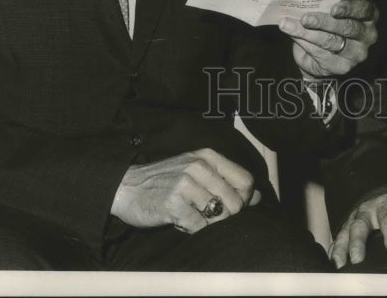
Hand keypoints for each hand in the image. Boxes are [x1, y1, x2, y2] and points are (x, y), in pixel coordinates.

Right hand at [111, 148, 260, 233]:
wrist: (127, 187)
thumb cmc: (166, 181)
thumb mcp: (197, 171)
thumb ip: (227, 181)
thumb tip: (259, 196)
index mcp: (208, 156)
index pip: (246, 180)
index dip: (245, 199)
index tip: (232, 207)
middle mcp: (199, 166)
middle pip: (236, 202)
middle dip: (227, 216)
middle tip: (208, 216)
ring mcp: (186, 184)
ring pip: (219, 216)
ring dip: (208, 223)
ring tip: (193, 215)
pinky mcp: (173, 204)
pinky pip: (199, 227)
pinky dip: (193, 229)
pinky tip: (181, 220)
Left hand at [279, 0, 377, 78]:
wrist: (320, 55)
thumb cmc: (326, 24)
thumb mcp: (328, 10)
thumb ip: (324, 4)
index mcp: (368, 15)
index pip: (364, 10)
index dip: (349, 8)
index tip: (333, 8)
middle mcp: (368, 35)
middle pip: (347, 27)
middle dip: (324, 22)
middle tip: (305, 18)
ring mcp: (357, 53)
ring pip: (331, 41)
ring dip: (307, 33)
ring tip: (288, 25)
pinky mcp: (343, 67)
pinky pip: (321, 54)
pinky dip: (304, 43)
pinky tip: (292, 35)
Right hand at [329, 188, 386, 267]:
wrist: (383, 191)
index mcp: (386, 203)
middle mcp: (367, 210)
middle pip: (360, 225)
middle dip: (358, 242)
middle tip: (358, 260)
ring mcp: (355, 217)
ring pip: (345, 231)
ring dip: (342, 247)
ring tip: (340, 264)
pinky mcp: (347, 225)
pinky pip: (338, 236)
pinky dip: (334, 248)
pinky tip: (332, 262)